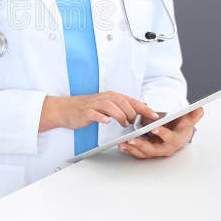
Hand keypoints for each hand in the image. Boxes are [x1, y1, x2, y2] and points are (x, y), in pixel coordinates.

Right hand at [39, 91, 159, 131]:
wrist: (65, 109)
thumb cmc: (87, 108)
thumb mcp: (108, 104)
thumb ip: (125, 104)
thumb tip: (143, 104)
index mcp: (112, 97)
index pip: (131, 101)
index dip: (144, 108)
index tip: (155, 116)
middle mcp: (105, 98)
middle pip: (123, 102)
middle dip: (133, 112)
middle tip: (137, 123)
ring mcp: (94, 105)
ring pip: (111, 106)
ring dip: (120, 115)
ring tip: (125, 123)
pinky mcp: (85, 112)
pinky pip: (94, 114)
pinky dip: (101, 117)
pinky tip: (106, 121)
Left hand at [118, 107, 203, 158]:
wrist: (179, 135)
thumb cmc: (181, 127)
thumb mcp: (188, 120)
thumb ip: (193, 115)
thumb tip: (199, 108)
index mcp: (175, 140)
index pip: (169, 137)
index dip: (162, 133)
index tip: (154, 128)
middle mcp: (165, 148)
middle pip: (153, 149)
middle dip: (142, 145)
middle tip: (131, 139)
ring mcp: (156, 151)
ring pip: (144, 153)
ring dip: (133, 149)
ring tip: (122, 143)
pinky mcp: (148, 152)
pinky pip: (138, 153)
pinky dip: (130, 150)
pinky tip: (122, 146)